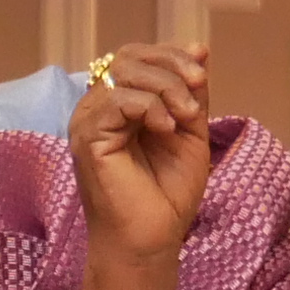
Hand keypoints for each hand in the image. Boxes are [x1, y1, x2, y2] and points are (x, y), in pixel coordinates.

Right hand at [71, 42, 214, 280]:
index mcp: (119, 106)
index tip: (201, 75)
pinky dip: (149, 107)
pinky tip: (166, 129)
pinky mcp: (87, 138)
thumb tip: (198, 48)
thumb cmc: (167, 196)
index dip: (171, 56)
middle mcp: (98, 109)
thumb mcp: (190, 132)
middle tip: (198, 89)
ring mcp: (88, 122)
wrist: (152, 241)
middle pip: (128, 57)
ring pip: (124, 72)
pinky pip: (116, 100)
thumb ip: (190, 92)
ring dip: (165, 87)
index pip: (138, 58)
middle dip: (170, 66)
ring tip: (185, 118)